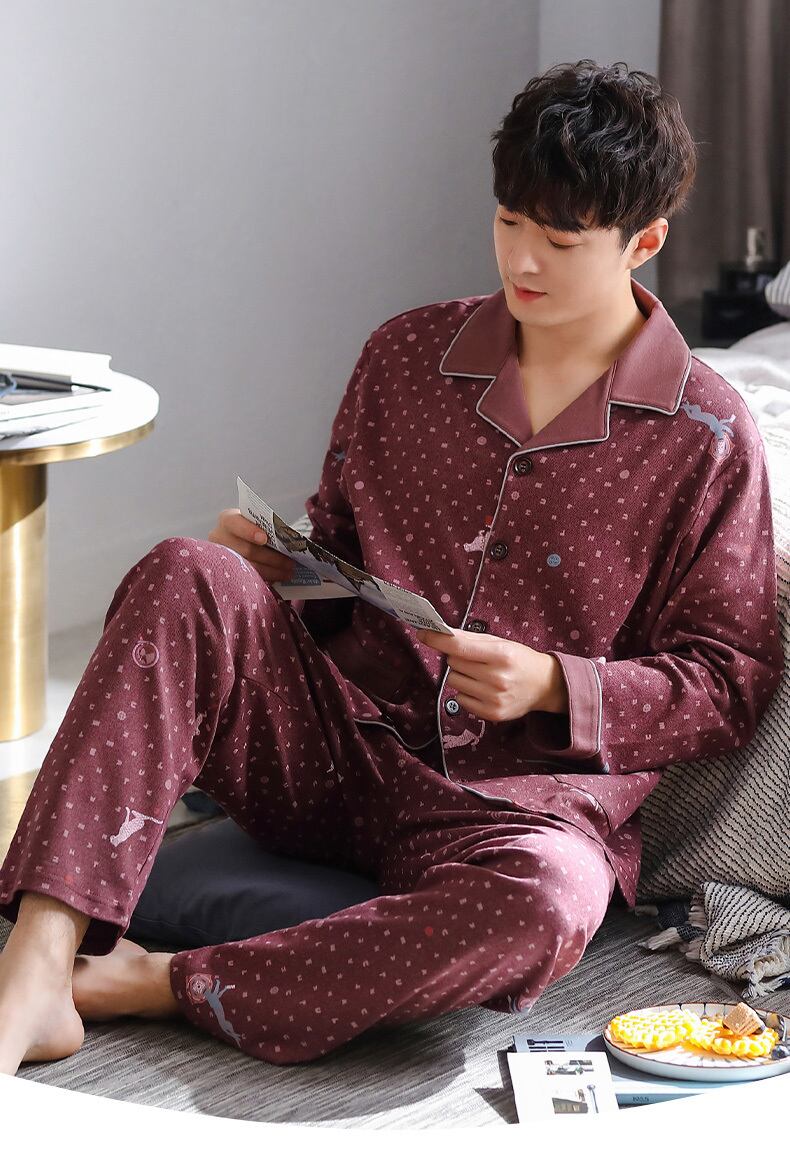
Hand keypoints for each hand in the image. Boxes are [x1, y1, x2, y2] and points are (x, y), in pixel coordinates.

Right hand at [208, 509, 296, 583]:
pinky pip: (247, 579)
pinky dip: (265, 578)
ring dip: (272, 571)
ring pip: (248, 568)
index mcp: (228, 520)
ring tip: (289, 572)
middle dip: (271, 557)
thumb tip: (287, 541)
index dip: (249, 531)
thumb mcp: (255, 524)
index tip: (264, 538)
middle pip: (246, 550)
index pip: (235, 523)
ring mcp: (220, 558)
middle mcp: (219, 538)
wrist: (239, 543)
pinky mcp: (226, 573)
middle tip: (291, 563)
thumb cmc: (253, 530)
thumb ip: (266, 528)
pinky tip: (278, 579)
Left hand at [415, 628, 567, 722]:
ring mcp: (494, 698)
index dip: (437, 639)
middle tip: (474, 659)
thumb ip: (470, 638)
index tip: (423, 633)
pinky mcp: (491, 713)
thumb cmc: (519, 660)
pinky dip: (466, 692)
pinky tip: (483, 688)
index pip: (459, 646)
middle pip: (453, 663)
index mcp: (501, 654)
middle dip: (457, 658)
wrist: (545, 686)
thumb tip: (441, 632)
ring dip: (461, 675)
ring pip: (453, 681)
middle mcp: (497, 678)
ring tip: (480, 674)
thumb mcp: (500, 642)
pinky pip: (460, 699)